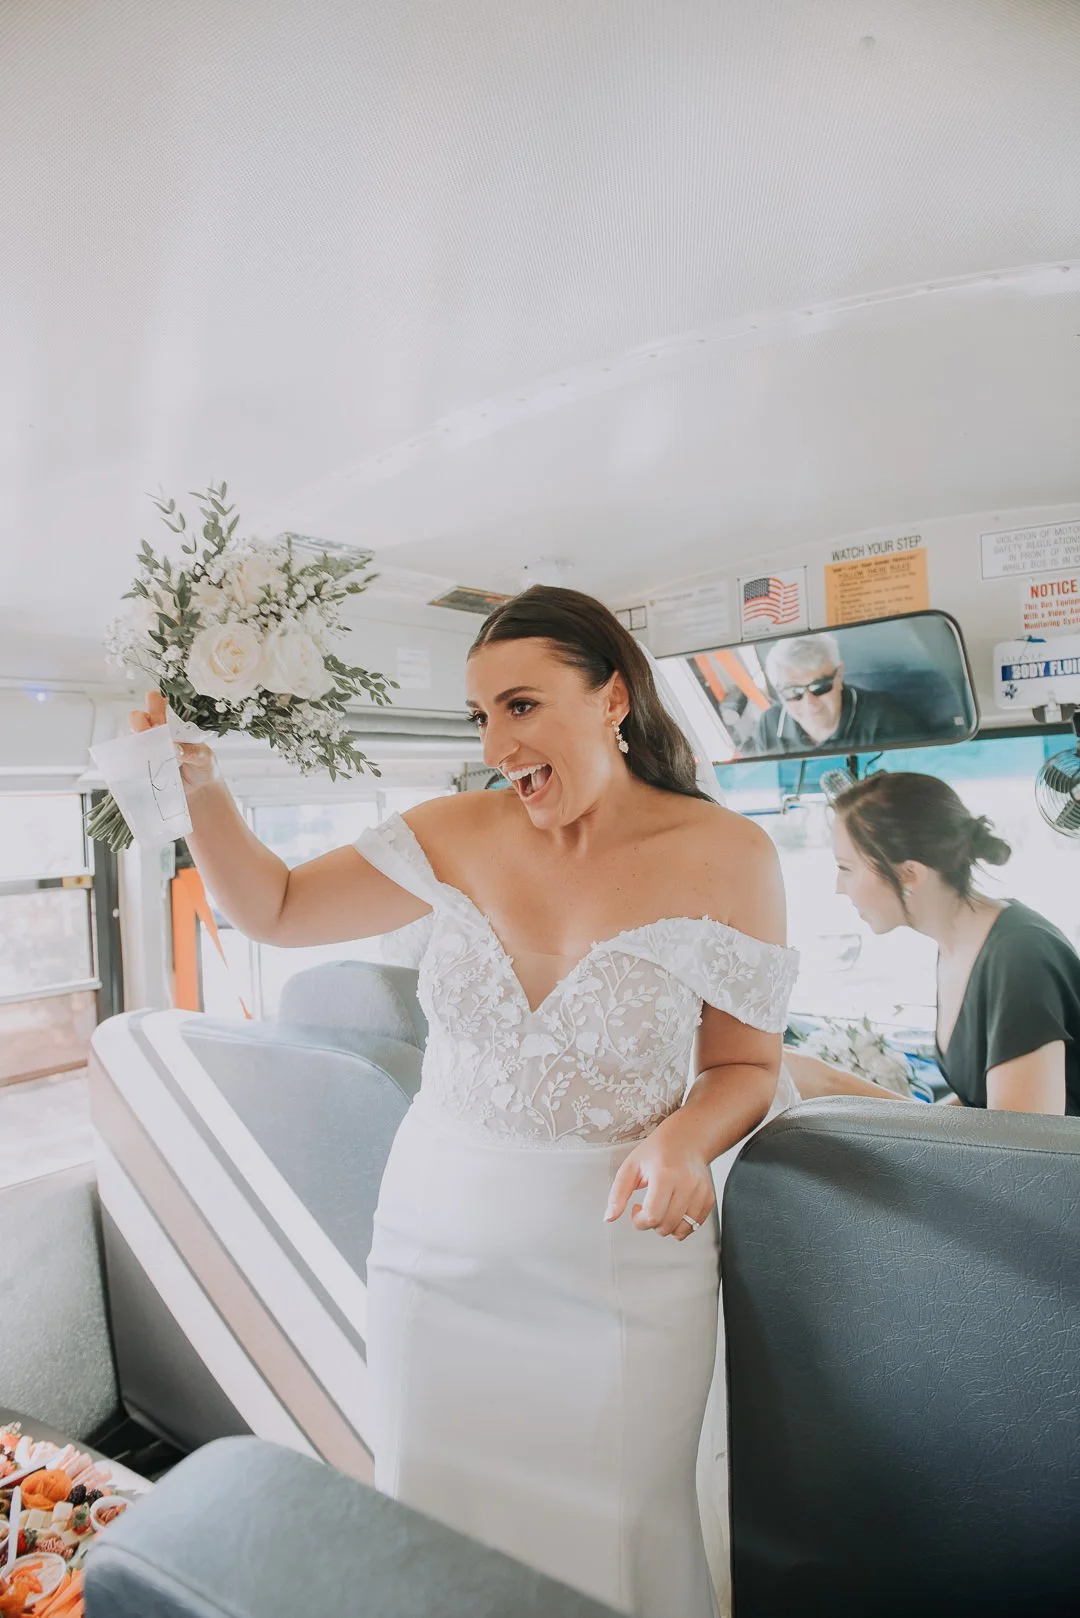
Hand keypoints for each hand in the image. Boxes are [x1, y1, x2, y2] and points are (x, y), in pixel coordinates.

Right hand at [129, 690, 216, 797]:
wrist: (199, 790)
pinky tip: (143, 759)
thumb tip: (174, 749)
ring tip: (147, 743)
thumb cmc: (204, 766)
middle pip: (141, 718)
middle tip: (150, 727)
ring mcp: (150, 748)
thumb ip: (191, 751)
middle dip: (141, 719)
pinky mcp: (145, 764)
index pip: (161, 707)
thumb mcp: (204, 756)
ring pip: (135, 737)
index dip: (156, 702)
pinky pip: (135, 757)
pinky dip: (136, 757)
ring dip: (138, 738)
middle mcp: (159, 732)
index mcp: (175, 724)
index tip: (156, 701)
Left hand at [603, 1119, 715, 1238]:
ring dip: (666, 1227)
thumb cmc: (656, 1151)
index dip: (639, 1221)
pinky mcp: (709, 1198)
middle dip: (651, 1224)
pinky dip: (681, 1224)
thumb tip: (609, 1218)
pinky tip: (674, 1209)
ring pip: (681, 1230)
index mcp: (665, 1174)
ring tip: (661, 1209)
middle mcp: (686, 1184)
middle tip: (648, 1208)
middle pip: (666, 1226)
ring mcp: (700, 1192)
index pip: (652, 1216)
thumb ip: (617, 1194)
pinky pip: (694, 1226)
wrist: (687, 1139)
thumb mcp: (630, 1167)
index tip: (636, 1210)